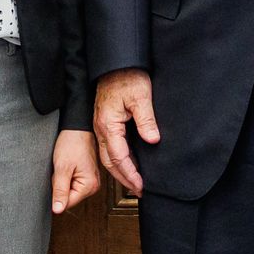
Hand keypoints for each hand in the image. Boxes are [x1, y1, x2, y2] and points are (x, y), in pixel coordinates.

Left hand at [48, 128, 100, 215]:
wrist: (76, 128)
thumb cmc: (72, 143)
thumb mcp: (62, 168)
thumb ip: (60, 191)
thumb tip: (57, 210)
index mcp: (90, 186)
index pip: (68, 203)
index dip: (57, 193)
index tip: (56, 178)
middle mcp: (93, 186)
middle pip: (69, 197)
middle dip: (59, 186)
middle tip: (61, 170)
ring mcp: (91, 181)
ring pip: (69, 190)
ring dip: (62, 181)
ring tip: (65, 167)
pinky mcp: (86, 176)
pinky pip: (71, 183)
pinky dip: (65, 177)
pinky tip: (67, 166)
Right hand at [92, 70, 158, 195]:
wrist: (115, 63)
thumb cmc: (127, 76)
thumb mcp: (141, 97)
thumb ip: (146, 120)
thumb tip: (153, 140)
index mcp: (108, 125)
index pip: (119, 157)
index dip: (131, 173)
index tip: (141, 185)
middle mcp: (101, 128)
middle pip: (109, 162)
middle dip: (123, 178)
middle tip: (138, 190)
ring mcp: (100, 126)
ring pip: (107, 156)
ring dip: (120, 170)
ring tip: (134, 182)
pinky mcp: (104, 122)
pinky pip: (109, 146)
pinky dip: (118, 159)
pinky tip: (129, 162)